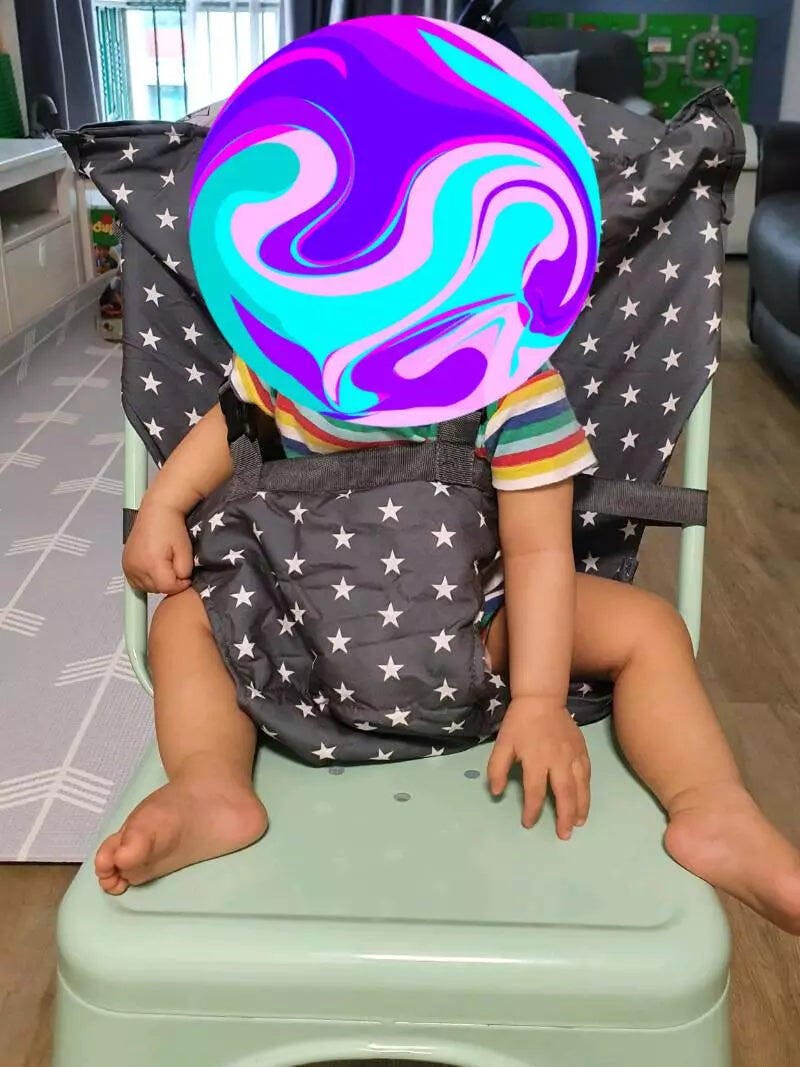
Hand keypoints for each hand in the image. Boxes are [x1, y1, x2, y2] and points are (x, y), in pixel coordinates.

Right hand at [122, 498, 193, 594]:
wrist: (157, 510)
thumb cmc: (172, 527)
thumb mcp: (185, 551)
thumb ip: (184, 572)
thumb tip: (180, 582)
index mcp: (151, 563)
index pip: (167, 588)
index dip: (180, 584)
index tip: (185, 575)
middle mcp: (136, 567)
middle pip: (156, 589)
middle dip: (169, 582)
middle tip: (175, 566)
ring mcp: (128, 566)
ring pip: (146, 588)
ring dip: (157, 582)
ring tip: (165, 565)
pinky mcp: (125, 564)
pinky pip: (136, 582)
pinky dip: (146, 579)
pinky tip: (154, 567)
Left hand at [487, 697, 590, 837]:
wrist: (541, 700)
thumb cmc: (519, 724)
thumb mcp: (502, 745)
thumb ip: (497, 769)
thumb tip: (496, 792)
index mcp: (535, 759)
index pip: (535, 791)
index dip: (532, 810)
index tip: (528, 823)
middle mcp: (557, 760)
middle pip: (564, 793)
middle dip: (563, 816)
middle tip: (563, 835)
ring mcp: (573, 755)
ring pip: (580, 787)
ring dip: (580, 808)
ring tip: (577, 824)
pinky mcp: (582, 751)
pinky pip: (587, 775)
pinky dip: (587, 791)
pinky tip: (584, 802)